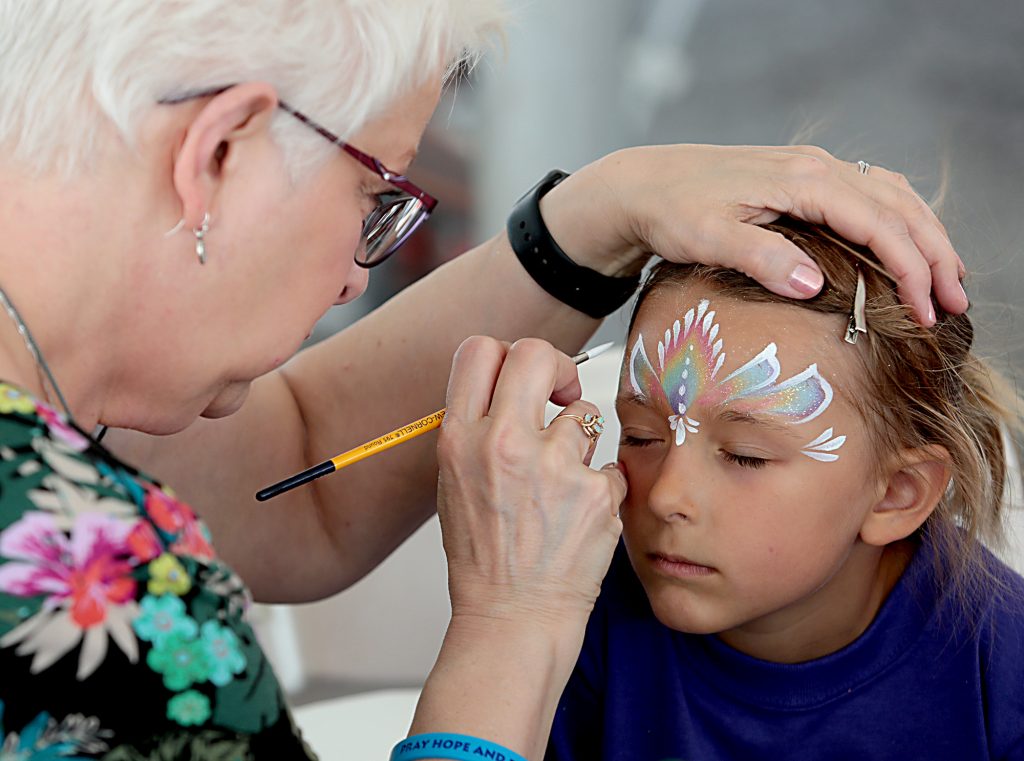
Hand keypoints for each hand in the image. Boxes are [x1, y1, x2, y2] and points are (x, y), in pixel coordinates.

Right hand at [437, 336, 625, 629]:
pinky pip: (608, 465)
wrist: (513, 617)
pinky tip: (577, 517)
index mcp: (460, 439)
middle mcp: (503, 445)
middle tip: (561, 397)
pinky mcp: (596, 492)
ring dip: (579, 442)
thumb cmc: (485, 557)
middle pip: (537, 355)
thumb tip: (509, 386)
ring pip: (585, 413)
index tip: (522, 380)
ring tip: (561, 487)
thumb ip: (477, 429)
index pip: (480, 351)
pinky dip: (598, 487)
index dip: (506, 355)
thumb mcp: (455, 483)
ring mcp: (553, 466)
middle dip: (557, 368)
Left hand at [541, 144, 966, 325]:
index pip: (878, 224)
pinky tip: (906, 242)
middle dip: (933, 255)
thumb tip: (815, 285)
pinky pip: (868, 192)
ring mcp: (811, 169)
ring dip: (923, 236)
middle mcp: (816, 168)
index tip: (927, 312)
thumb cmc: (672, 212)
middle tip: (955, 304)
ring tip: (946, 278)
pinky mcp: (802, 178)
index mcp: (803, 181)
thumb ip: (762, 258)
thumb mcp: (709, 238)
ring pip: (891, 196)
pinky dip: (898, 218)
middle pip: (898, 207)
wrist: (643, 185)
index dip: (909, 269)